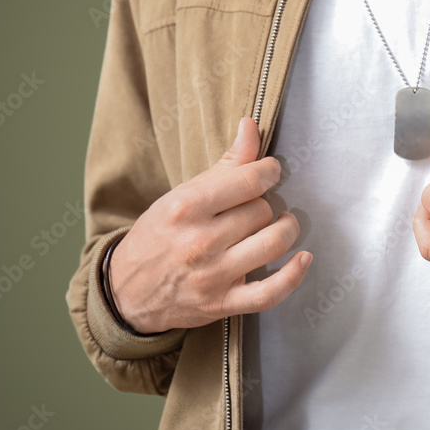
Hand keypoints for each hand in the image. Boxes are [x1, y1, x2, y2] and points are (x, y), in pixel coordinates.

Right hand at [109, 117, 310, 333]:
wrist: (126, 293)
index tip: (269, 172)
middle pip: (261, 212)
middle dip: (262, 206)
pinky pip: (271, 292)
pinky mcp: (223, 303)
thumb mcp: (181, 196)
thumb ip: (224, 165)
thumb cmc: (158, 237)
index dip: (268, 172)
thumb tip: (250, 126)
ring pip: (273, 243)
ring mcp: (213, 275)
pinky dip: (294, 275)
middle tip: (252, 208)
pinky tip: (303, 258)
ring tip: (280, 225)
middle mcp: (199, 241)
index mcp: (186, 207)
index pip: (249, 180)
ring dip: (285, 230)